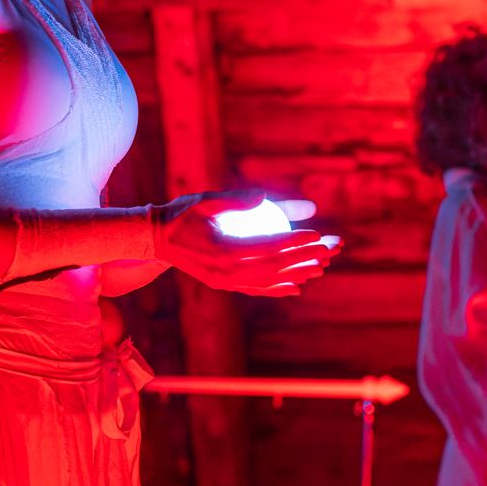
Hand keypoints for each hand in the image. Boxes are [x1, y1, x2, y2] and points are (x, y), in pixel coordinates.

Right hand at [154, 190, 341, 296]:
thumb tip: (263, 196)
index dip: (294, 243)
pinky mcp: (224, 285)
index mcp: (222, 252)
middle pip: (275, 267)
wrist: (155, 241)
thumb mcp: (204, 200)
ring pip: (269, 281)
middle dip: (306, 259)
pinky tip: (297, 286)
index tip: (317, 234)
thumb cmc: (181, 214)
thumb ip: (234, 198)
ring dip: (298, 274)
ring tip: (323, 266)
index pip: (268, 248)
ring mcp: (225, 283)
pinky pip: (256, 289)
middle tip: (331, 249)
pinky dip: (278, 288)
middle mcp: (226, 273)